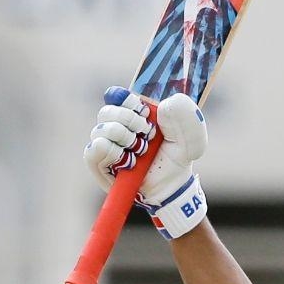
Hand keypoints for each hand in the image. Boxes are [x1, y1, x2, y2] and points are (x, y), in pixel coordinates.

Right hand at [82, 87, 209, 238]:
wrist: (173, 187)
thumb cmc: (177, 159)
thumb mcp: (191, 138)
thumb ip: (185, 117)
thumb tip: (164, 105)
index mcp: (134, 113)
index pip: (118, 96)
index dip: (128, 101)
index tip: (145, 111)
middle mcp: (115, 126)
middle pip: (106, 112)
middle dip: (129, 121)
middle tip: (149, 134)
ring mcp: (105, 145)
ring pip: (101, 130)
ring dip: (124, 138)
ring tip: (141, 151)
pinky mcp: (99, 165)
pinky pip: (93, 152)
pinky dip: (111, 152)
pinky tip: (128, 160)